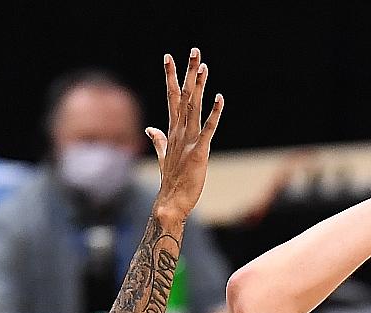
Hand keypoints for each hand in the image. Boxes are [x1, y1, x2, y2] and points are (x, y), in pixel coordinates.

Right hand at [149, 48, 224, 219]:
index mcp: (172, 130)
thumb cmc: (171, 181)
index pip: (172, 97)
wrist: (171, 203)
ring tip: (203, 66)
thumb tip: (150, 129)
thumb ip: (158, 140)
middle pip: (183, 96)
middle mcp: (179, 131)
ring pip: (194, 107)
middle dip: (187, 73)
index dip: (171, 77)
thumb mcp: (164, 156)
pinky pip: (208, 129)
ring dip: (199, 86)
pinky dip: (214, 113)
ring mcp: (188, 140)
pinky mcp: (199, 152)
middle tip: (193, 50)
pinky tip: (220, 98)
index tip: (169, 58)